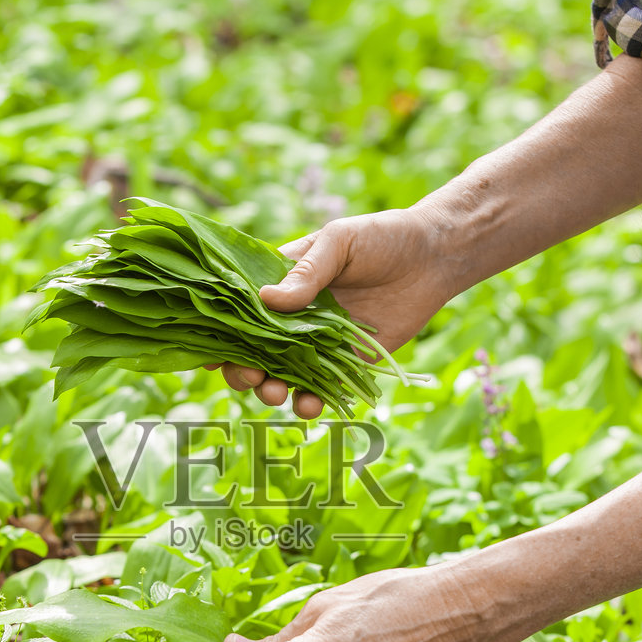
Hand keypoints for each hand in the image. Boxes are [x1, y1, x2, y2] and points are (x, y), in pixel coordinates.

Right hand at [211, 205, 460, 418]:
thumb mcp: (339, 243)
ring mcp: (318, 343)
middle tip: (249, 374)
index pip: (239, 310)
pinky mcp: (347, 364)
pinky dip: (310, 402)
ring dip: (270, 389)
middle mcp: (293, 317)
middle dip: (242, 368)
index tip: (208, 351)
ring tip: (275, 392)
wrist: (434, 256)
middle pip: (252, 351)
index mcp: (281, 283)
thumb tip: (267, 300)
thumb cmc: (382, 237)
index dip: (220, 332)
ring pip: (281, 375)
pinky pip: (322, 390)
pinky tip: (309, 404)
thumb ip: (307, 274)